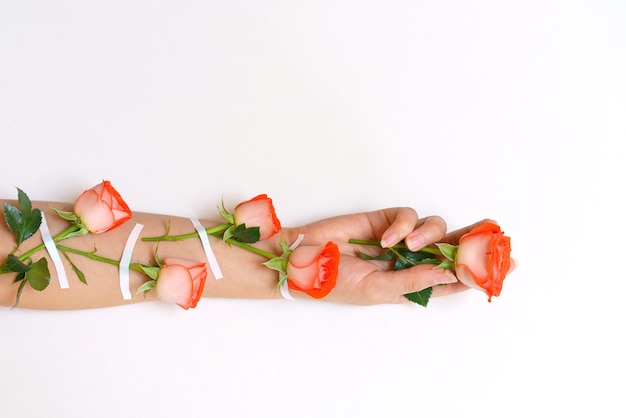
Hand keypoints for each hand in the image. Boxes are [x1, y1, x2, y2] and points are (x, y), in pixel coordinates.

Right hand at [285, 208, 476, 304]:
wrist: (306, 258)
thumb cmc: (337, 283)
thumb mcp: (379, 290)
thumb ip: (415, 282)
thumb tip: (451, 276)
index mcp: (411, 284)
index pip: (451, 278)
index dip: (476, 271)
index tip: (504, 266)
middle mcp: (410, 261)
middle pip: (451, 249)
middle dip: (473, 242)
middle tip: (494, 234)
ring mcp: (399, 238)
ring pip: (434, 228)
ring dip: (429, 235)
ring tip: (409, 244)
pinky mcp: (387, 219)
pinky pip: (408, 215)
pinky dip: (402, 224)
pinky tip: (387, 237)